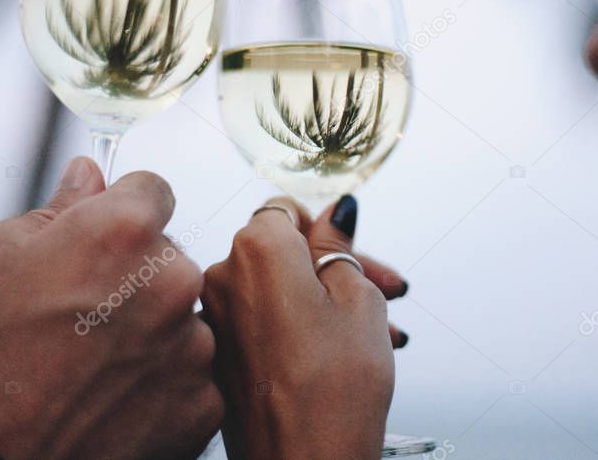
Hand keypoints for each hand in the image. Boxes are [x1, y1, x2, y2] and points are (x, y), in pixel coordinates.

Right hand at [0, 158, 222, 458]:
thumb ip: (50, 207)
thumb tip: (89, 175)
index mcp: (123, 231)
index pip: (152, 190)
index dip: (121, 209)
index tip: (102, 236)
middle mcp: (173, 282)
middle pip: (168, 257)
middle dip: (132, 274)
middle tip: (78, 314)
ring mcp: (193, 347)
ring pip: (180, 318)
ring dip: (148, 330)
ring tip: (88, 365)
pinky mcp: (202, 405)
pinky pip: (188, 375)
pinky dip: (158, 383)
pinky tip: (108, 399)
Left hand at [203, 195, 399, 458]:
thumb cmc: (334, 389)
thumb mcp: (358, 298)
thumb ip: (339, 244)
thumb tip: (336, 212)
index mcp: (257, 248)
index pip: (286, 208)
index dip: (325, 228)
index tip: (351, 249)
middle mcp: (223, 276)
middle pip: (282, 251)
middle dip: (333, 267)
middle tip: (383, 290)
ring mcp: (214, 318)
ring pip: (275, 290)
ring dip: (321, 301)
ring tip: (376, 330)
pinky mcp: (217, 354)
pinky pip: (259, 322)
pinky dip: (295, 327)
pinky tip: (338, 350)